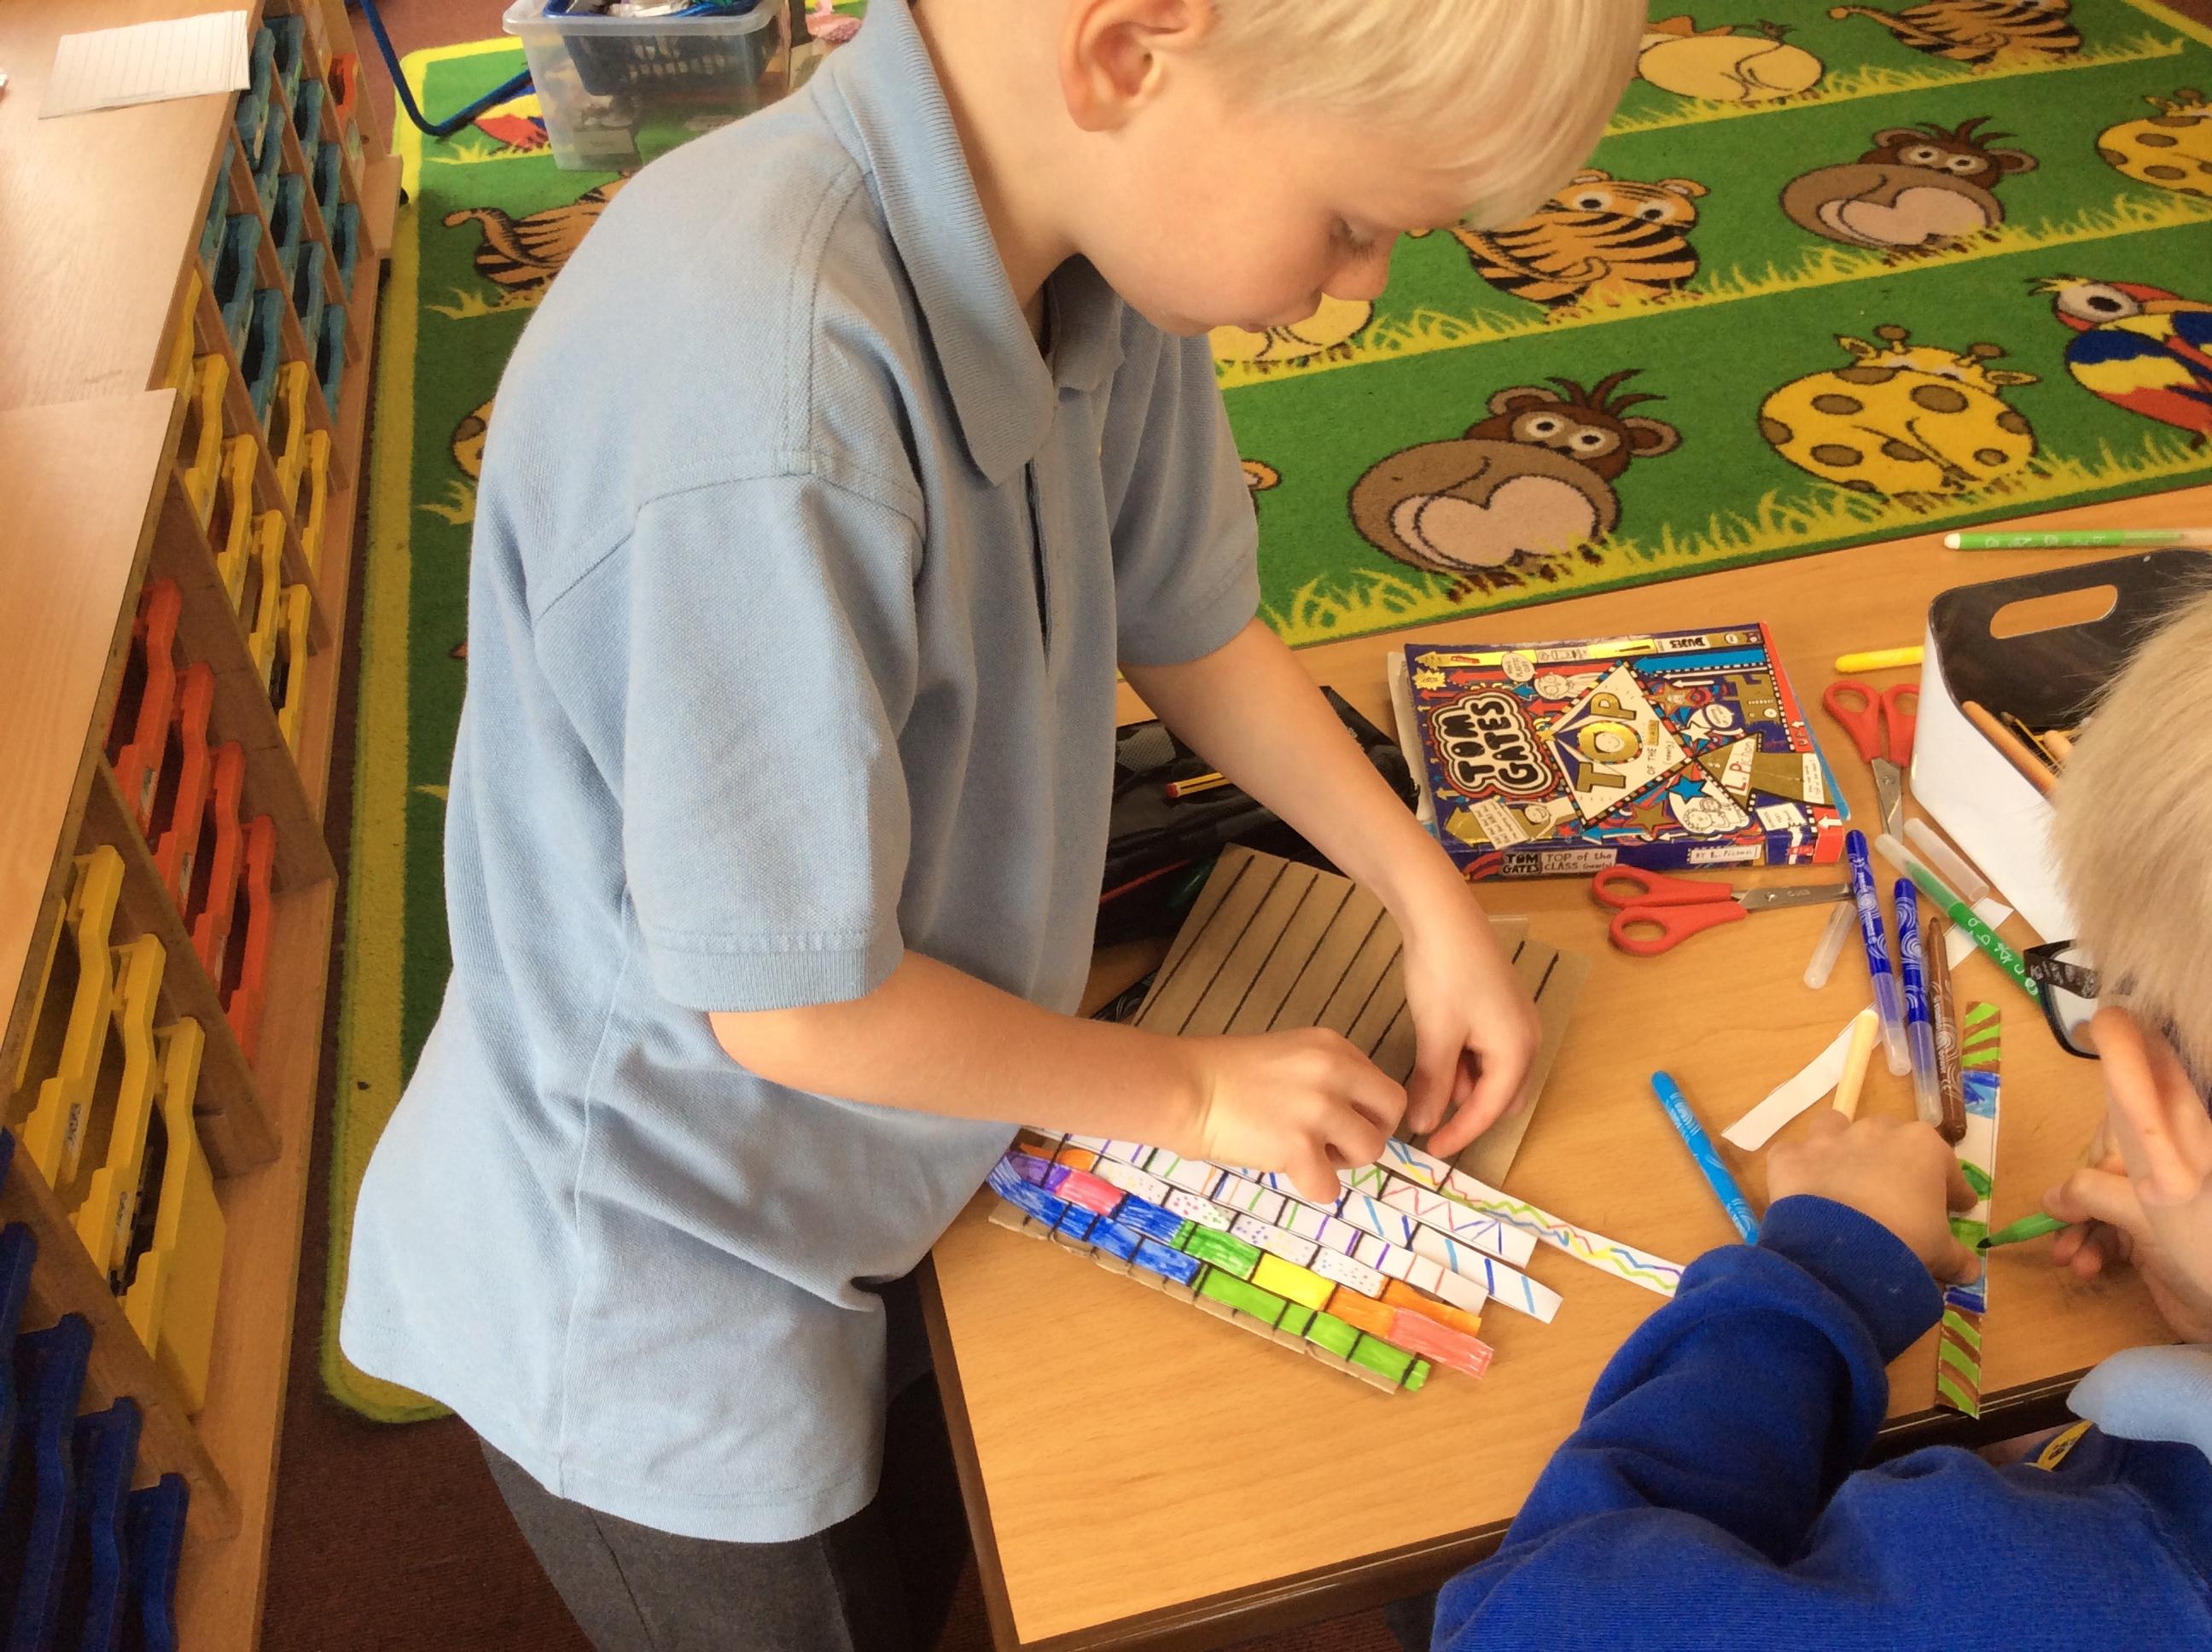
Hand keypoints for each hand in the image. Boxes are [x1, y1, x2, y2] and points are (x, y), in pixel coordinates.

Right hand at [1177, 1028, 1404, 1203]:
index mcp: (1332, 1046)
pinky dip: (1311, 1187)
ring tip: (1306, 1154)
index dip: (1369, 1111)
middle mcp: (1333, 1072)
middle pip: (1390, 1114)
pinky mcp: (1299, 1148)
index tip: (1343, 1122)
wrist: (1184, 1088)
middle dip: (1370, 1134)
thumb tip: (1354, 1112)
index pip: (1382, 1086)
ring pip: (1370, 1151)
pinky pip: (1331, 1188)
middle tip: (1336, 1144)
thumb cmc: (1225, 1073)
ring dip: (1342, 1161)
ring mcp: (1318, 1110)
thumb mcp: (1288, 1054)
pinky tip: (1287, 1170)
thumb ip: (1326, 1075)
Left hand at [1399, 888, 1540, 1157]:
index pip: (1489, 1110)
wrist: (1443, 913)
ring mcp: (1515, 1019)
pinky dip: (1462, 1059)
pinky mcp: (1499, 1005)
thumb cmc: (1444, 974)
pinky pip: (1486, 1049)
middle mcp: (1526, 1037)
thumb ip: (1434, 1085)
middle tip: (1429, 1113)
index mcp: (1518, 1050)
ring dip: (1462, 1083)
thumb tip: (1425, 1125)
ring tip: (1424, 1076)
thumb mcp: (1436, 1036)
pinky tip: (1434, 1050)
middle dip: (1468, 1110)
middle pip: (1501, 1095)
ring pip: (1492, 1072)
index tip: (1429, 1149)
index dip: (1459, 1133)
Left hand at [1768, 1110, 1979, 1282]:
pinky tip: (1802, 1189)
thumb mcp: (1941, 1254)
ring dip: (1840, 1146)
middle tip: (1896, 1193)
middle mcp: (1876, 1132)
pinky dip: (1798, 1169)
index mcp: (1923, 1147)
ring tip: (1844, 1174)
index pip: (1946, 1167)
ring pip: (1835, 1128)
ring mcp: (1829, 1139)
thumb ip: (1957, 1257)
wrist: (1842, 1250)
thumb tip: (1969, 1270)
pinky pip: (1793, 1156)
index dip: (1952, 1190)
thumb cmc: (1906, 1242)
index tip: (1956, 1206)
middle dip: (1894, 1161)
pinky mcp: (1791, 1157)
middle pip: (1890, 1138)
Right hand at [2044, 1009, 2211, 1342]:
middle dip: (2080, 1173)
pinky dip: (2086, 1245)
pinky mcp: (2147, 1229)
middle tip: (2072, 1207)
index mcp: (2172, 1132)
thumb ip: (2095, 1190)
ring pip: (2096, 1187)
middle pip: (2105, 1138)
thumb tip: (2056, 1197)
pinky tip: (2083, 1266)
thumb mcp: (2150, 1207)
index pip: (2148, 1068)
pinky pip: (2102, 1225)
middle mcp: (2164, 1153)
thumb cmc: (2206, 1247)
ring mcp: (2155, 1192)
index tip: (2100, 1020)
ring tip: (2070, 1253)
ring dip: (2075, 1222)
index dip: (2124, 1041)